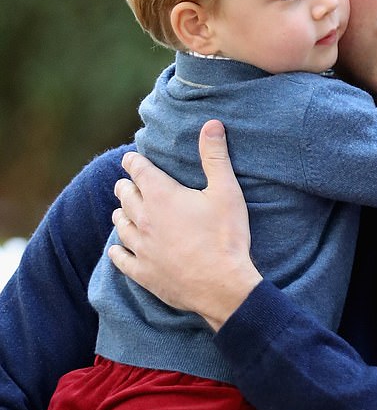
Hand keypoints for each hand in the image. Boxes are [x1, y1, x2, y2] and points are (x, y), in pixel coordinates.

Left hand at [108, 119, 261, 330]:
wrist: (223, 286)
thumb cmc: (226, 236)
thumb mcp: (226, 191)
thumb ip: (215, 156)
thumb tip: (211, 123)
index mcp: (162, 195)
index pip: (138, 169)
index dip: (133, 161)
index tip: (132, 159)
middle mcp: (144, 218)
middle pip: (125, 195)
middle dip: (126, 185)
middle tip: (129, 183)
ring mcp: (141, 247)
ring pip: (121, 224)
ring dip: (122, 213)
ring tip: (123, 210)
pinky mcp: (142, 272)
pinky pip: (120, 258)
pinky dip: (117, 250)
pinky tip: (117, 248)